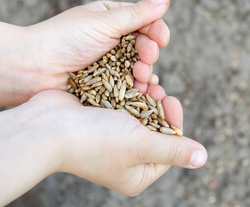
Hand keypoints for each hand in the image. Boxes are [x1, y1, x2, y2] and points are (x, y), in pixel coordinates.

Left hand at [29, 0, 169, 91]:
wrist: (34, 68)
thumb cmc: (65, 39)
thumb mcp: (104, 22)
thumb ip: (137, 14)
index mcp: (111, 19)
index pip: (144, 22)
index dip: (156, 30)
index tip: (161, 40)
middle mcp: (112, 40)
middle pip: (143, 46)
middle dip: (149, 53)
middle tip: (147, 59)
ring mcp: (109, 64)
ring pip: (137, 68)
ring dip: (145, 71)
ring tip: (142, 76)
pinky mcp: (105, 85)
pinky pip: (127, 86)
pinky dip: (136, 88)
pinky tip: (141, 91)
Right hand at [29, 89, 206, 195]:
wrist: (46, 127)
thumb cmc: (95, 140)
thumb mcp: (141, 145)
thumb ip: (173, 150)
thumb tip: (203, 158)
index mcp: (137, 173)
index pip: (169, 148)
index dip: (174, 122)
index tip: (172, 99)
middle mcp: (124, 158)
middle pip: (153, 129)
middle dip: (158, 106)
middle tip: (158, 87)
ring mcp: (110, 139)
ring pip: (137, 114)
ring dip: (143, 95)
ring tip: (146, 78)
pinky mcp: (98, 120)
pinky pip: (120, 105)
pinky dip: (127, 92)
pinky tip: (130, 77)